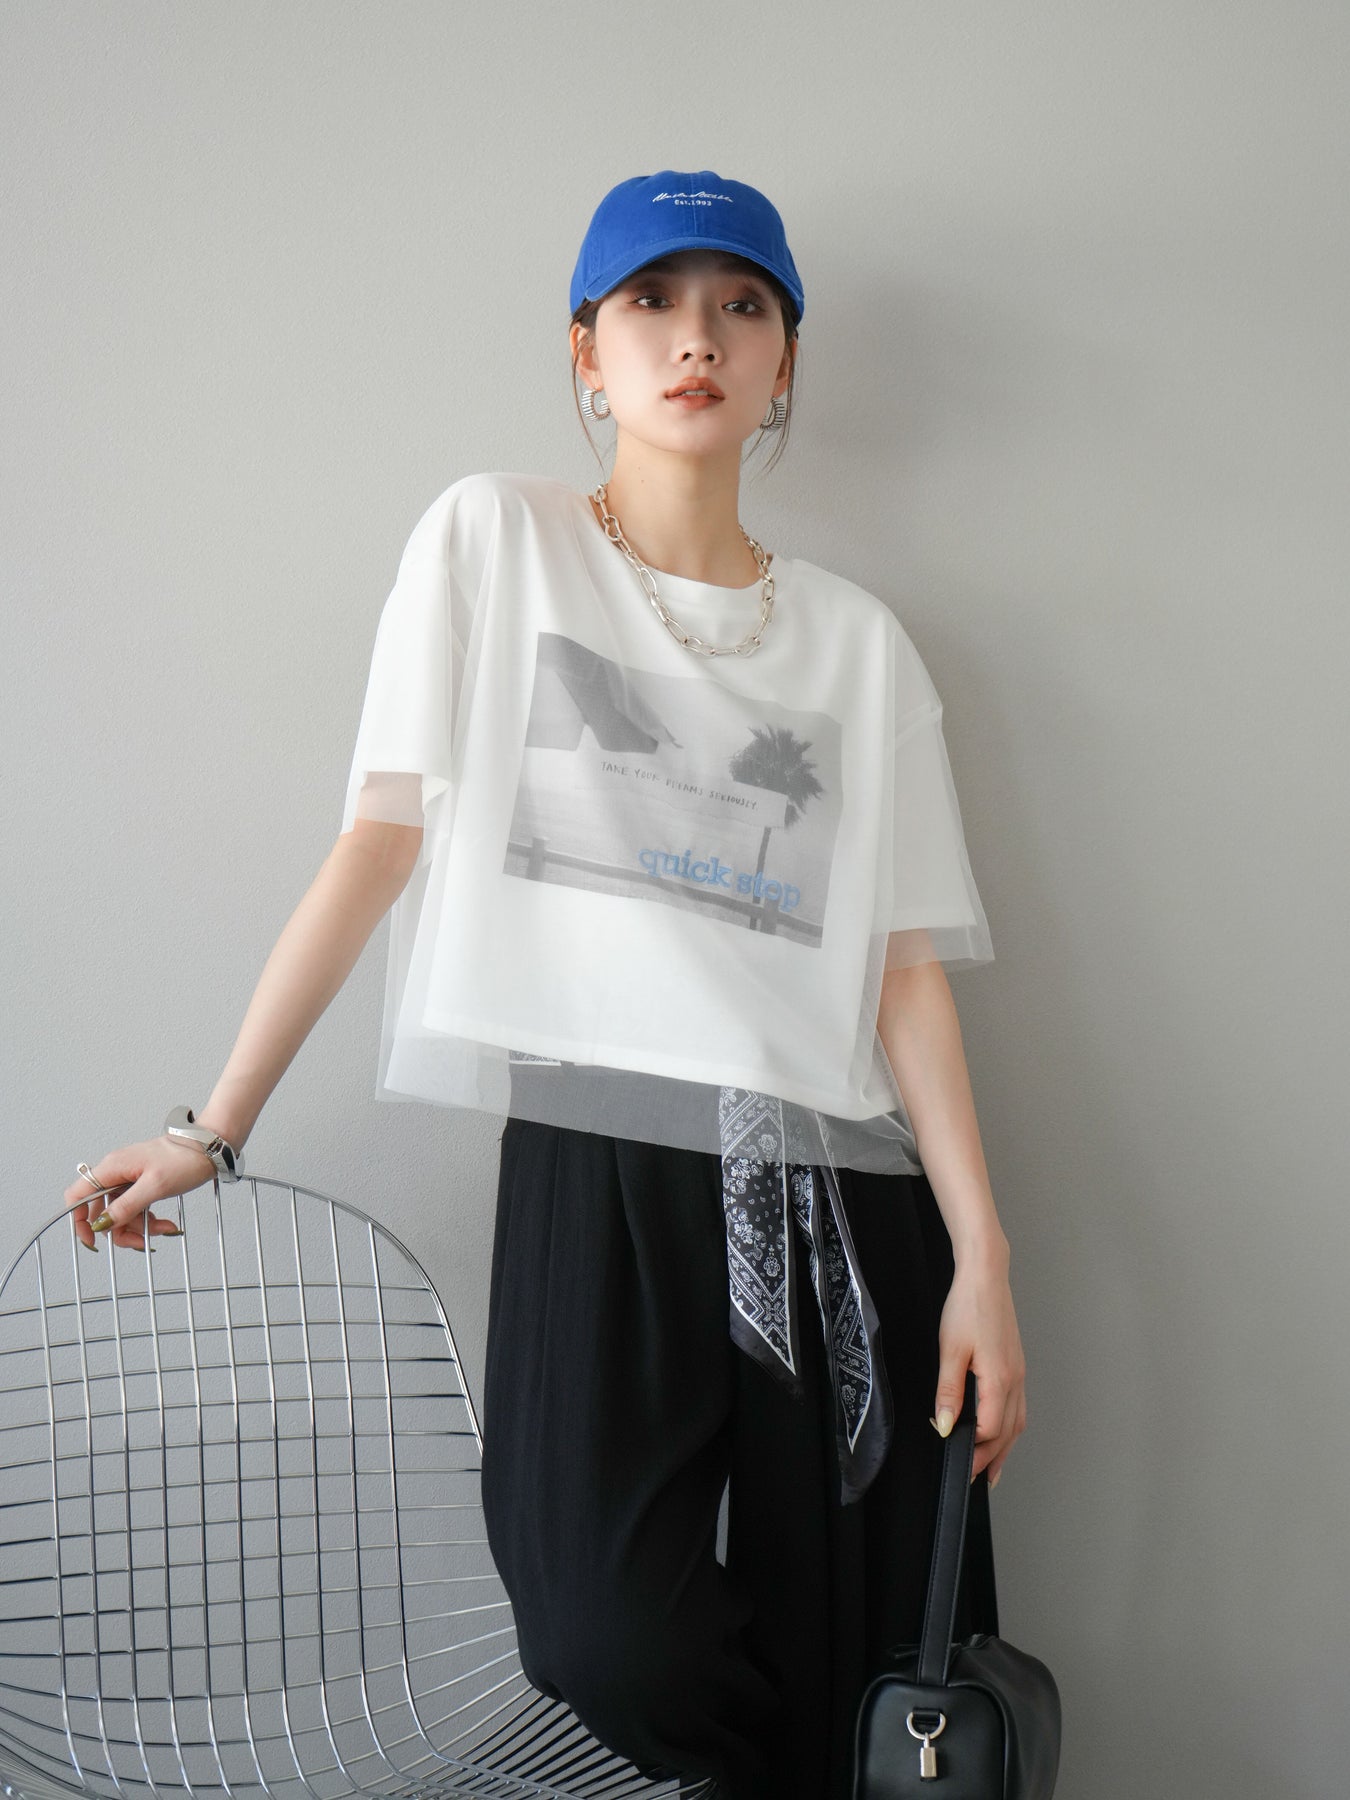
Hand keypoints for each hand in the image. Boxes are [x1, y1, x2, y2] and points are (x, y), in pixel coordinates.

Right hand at [64, 1138, 217, 1253]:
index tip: (92, 1240)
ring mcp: (129, 1179)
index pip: (77, 1195)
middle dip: (122, 1229)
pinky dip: (148, 1220)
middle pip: (103, 1211)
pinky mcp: (142, 1184)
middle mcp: (116, 1173)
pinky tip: (165, 1223)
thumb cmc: (184, 1159)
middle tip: (143, 1240)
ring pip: (121, 1213)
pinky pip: (136, 1208)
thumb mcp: (155, 1186)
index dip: (78, 1220)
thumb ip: (126, 1206)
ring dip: (140, 1227)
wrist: (207, 1148)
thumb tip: (102, 1223)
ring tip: (165, 1227)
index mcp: (112, 1168)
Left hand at [932, 1252, 1026, 1486]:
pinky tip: (1001, 1431)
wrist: (986, 1275)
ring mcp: (1019, 1372)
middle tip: (974, 1479)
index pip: (990, 1429)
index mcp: (1000, 1379)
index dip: (973, 1448)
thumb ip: (949, 1391)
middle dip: (991, 1459)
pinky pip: (1018, 1406)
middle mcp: (1015, 1379)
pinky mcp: (1016, 1364)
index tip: (954, 1459)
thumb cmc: (968, 1307)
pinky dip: (1010, 1427)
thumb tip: (947, 1426)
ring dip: (1005, 1448)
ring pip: (1017, 1422)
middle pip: (1008, 1433)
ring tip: (992, 1469)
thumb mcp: (950, 1349)